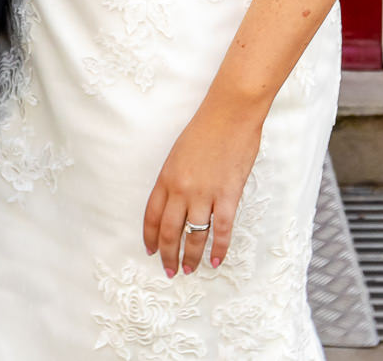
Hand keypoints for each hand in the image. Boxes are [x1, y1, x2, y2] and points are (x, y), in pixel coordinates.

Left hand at [142, 104, 263, 277]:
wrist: (231, 113)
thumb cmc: (206, 128)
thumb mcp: (179, 153)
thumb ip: (175, 179)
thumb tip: (177, 203)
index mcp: (166, 177)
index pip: (152, 216)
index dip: (151, 238)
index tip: (152, 252)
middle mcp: (181, 189)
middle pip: (170, 231)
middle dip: (169, 255)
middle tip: (171, 270)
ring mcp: (204, 193)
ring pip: (194, 235)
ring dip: (192, 257)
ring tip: (191, 270)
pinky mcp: (228, 194)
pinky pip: (221, 229)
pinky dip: (219, 248)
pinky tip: (216, 260)